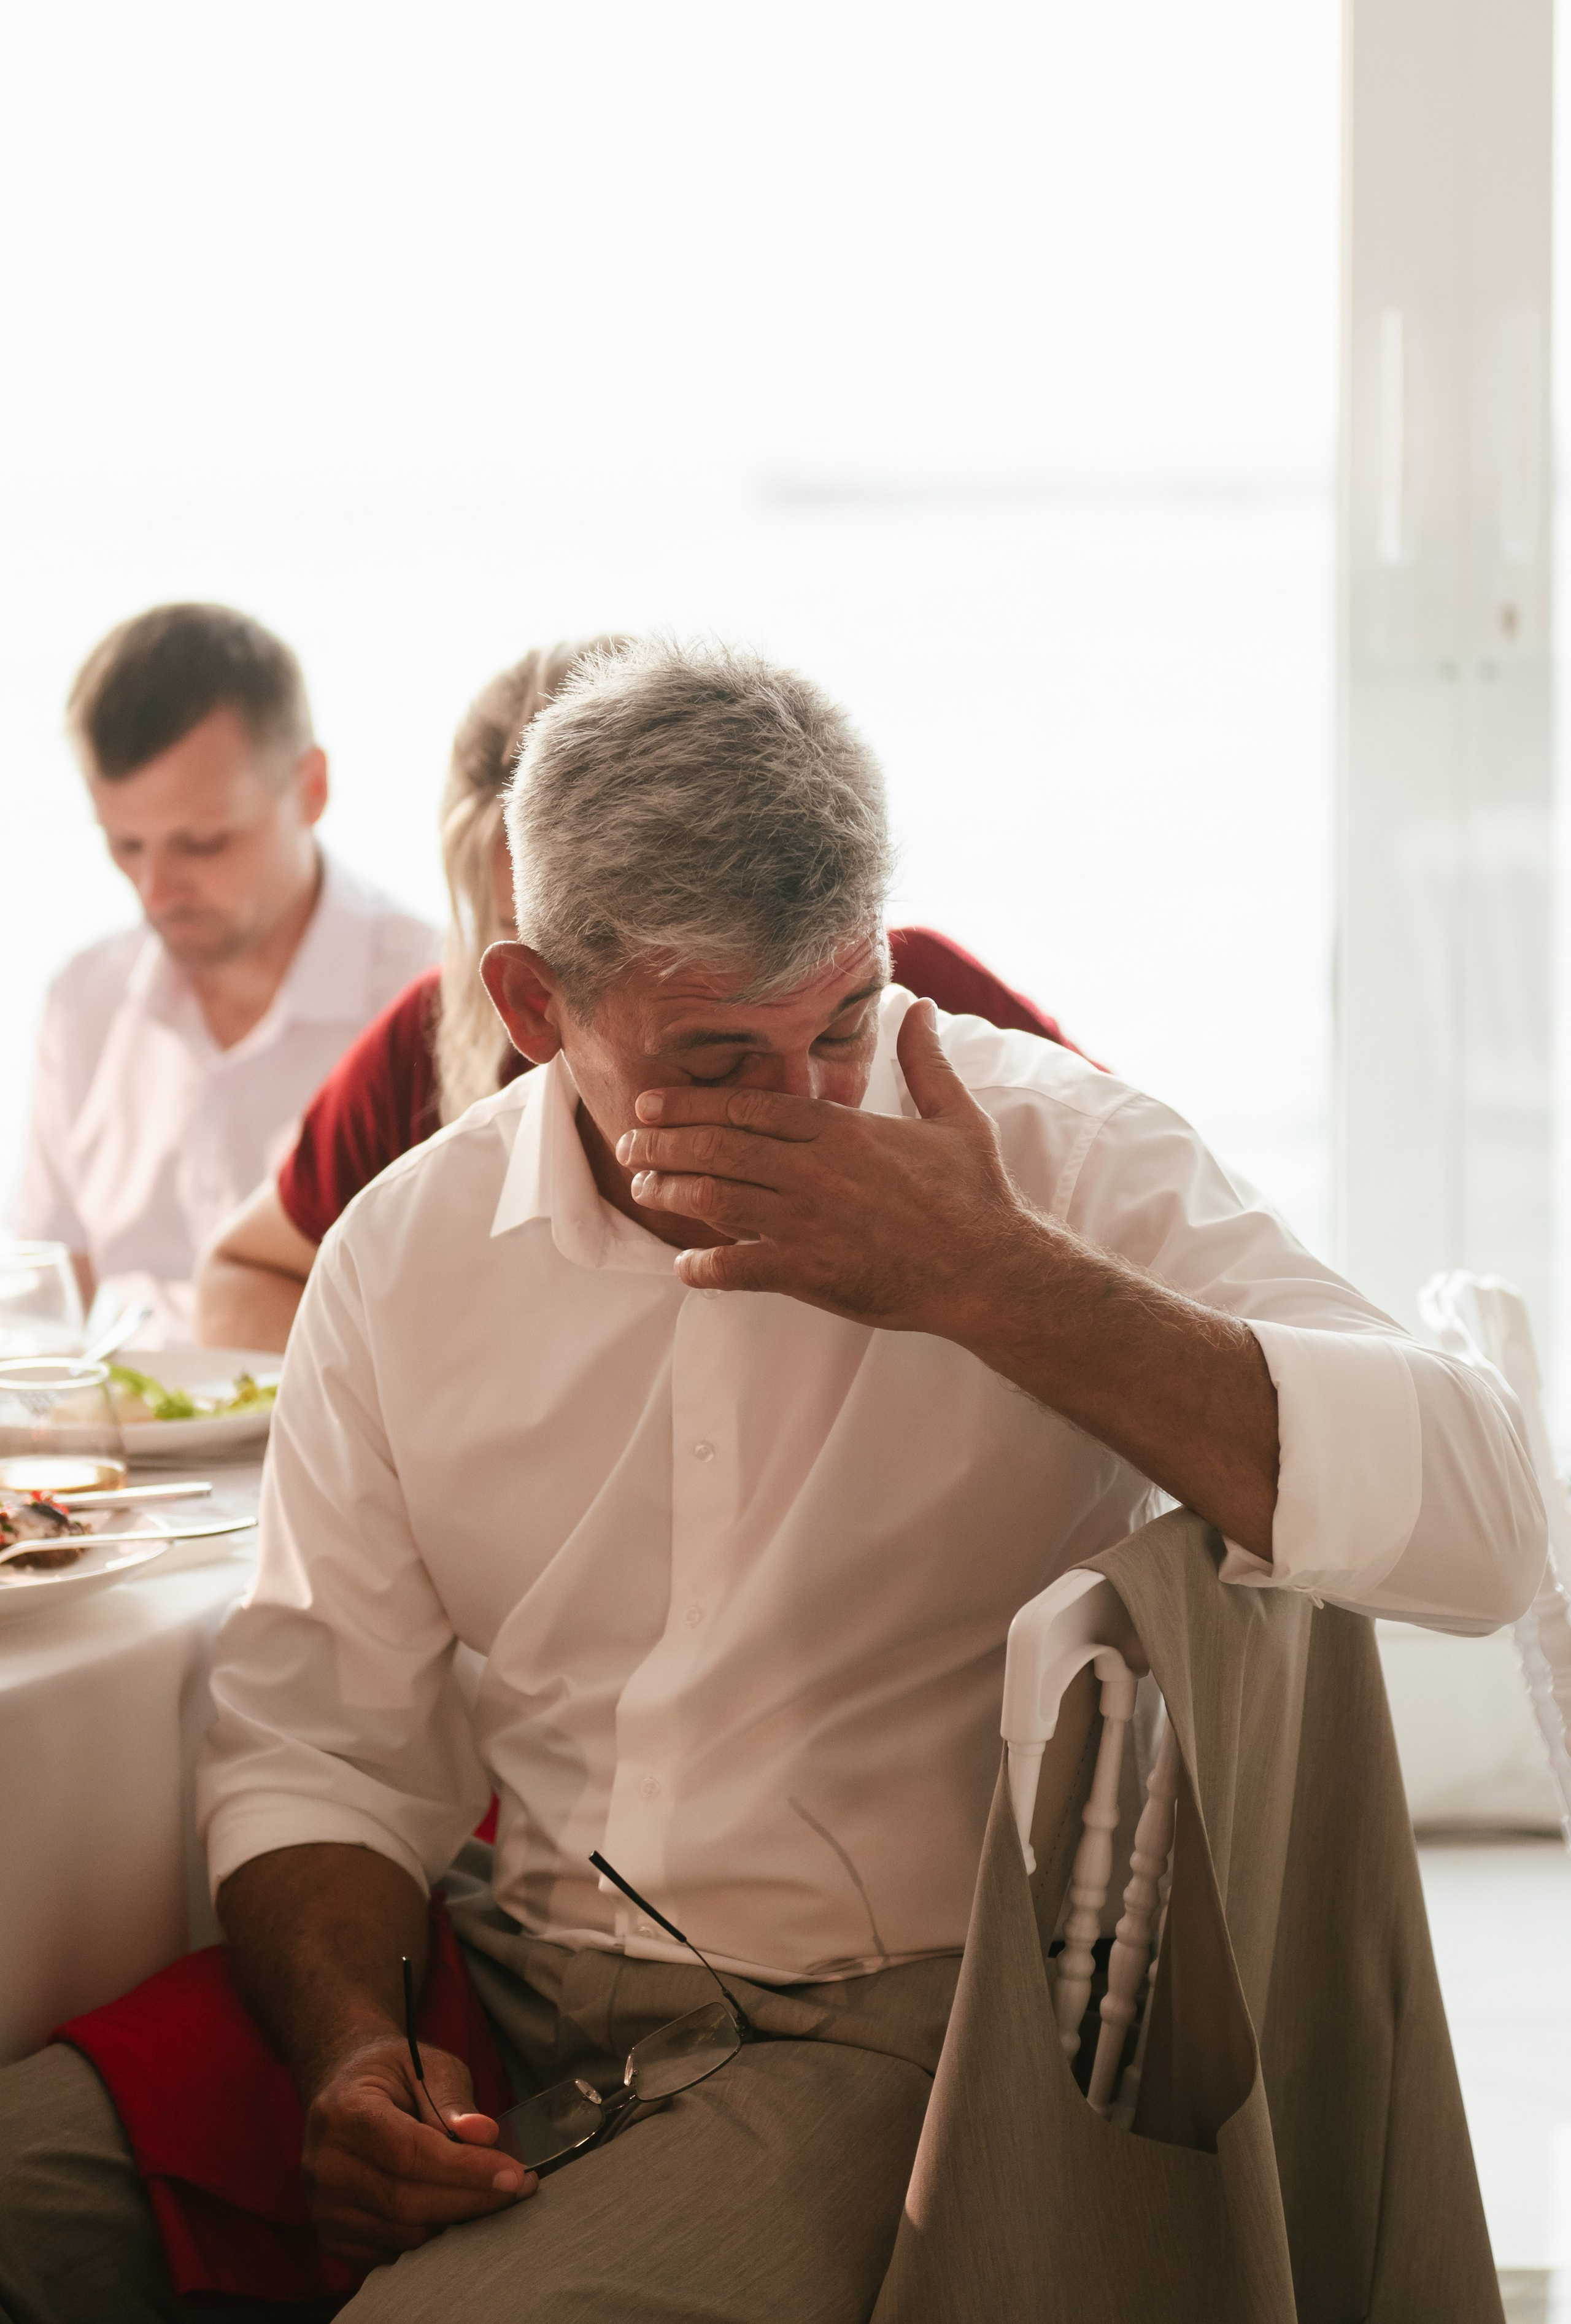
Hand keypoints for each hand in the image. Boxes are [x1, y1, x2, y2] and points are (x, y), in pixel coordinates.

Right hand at [300, 2034, 532, 2269]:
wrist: (343, 2090)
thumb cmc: (393, 2074)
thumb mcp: (427, 2065)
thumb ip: (453, 2100)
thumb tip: (486, 2136)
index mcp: (344, 2113)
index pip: (409, 2153)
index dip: (465, 2168)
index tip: (514, 2172)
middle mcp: (324, 2166)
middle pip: (406, 2202)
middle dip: (471, 2200)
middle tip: (519, 2189)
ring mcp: (322, 2209)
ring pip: (402, 2236)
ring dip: (456, 2225)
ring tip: (495, 2200)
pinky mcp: (331, 2237)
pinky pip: (389, 2256)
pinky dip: (430, 2243)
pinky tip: (458, 2216)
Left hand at [616, 1000, 1029, 1330]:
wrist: (991, 1269)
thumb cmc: (975, 1195)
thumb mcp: (955, 1116)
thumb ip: (925, 1061)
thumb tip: (921, 1005)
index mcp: (841, 1129)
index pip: (749, 1108)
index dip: (693, 1106)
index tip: (653, 1106)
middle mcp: (814, 1170)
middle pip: (718, 1149)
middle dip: (663, 1145)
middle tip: (627, 1145)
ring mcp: (807, 1222)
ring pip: (716, 1201)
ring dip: (672, 1195)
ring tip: (644, 1191)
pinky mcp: (810, 1273)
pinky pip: (739, 1267)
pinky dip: (705, 1268)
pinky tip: (685, 1268)